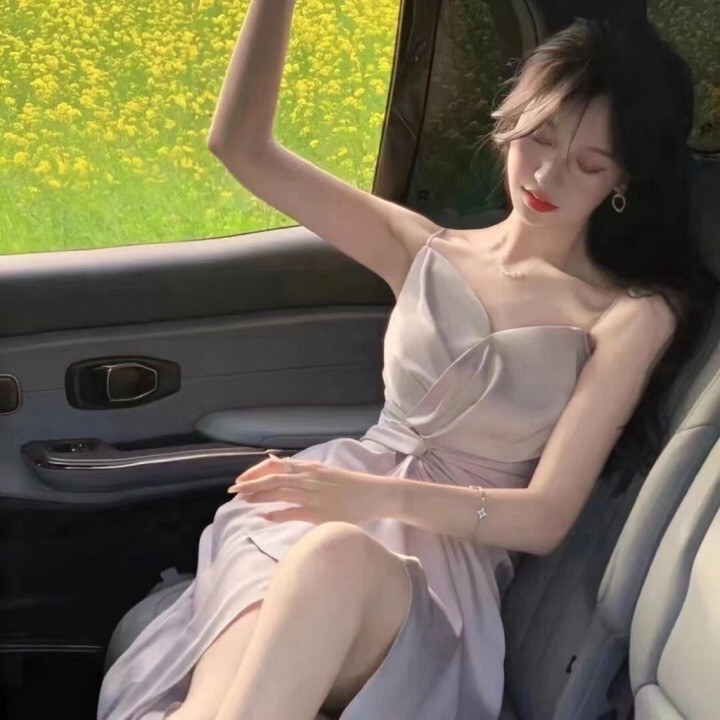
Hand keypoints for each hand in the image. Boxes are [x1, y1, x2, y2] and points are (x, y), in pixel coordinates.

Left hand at [227, 454, 398, 524]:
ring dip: (258, 496)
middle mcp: (310, 478)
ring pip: (279, 492)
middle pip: (273, 478)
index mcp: (311, 468)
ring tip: (243, 500)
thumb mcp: (327, 473)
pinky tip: (263, 516)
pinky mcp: (319, 512)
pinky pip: (292, 512)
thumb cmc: (353, 487)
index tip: (241, 479)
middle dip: (250, 483)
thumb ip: (307, 473)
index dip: (256, 472)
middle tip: (232, 490)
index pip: (276, 466)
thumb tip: (284, 470)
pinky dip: (276, 513)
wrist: (376, 494)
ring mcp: (314, 494)